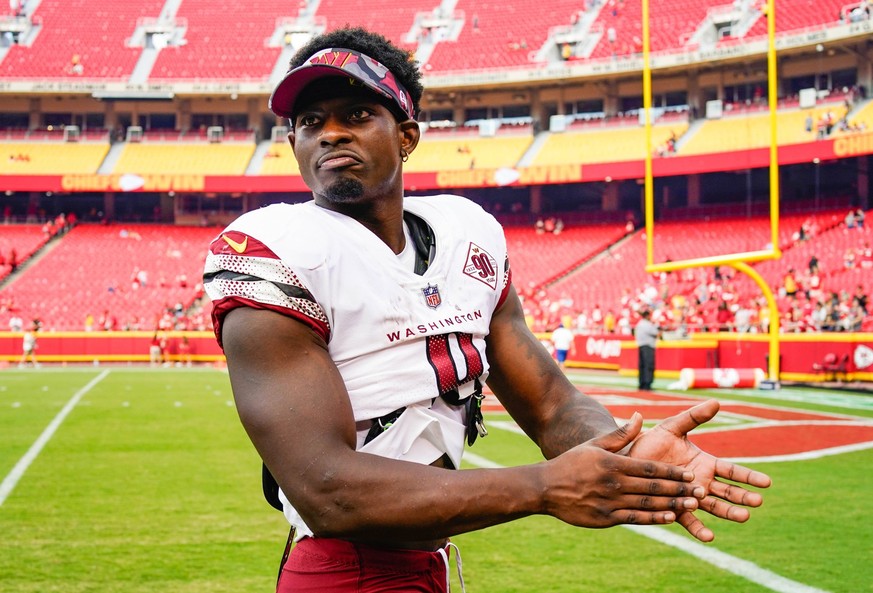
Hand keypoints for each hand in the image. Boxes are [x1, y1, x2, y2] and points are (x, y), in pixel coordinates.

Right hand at [543, 413, 703, 529]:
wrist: (545, 487)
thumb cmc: (571, 463)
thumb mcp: (594, 444)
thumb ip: (620, 434)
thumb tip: (640, 417)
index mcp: (613, 463)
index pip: (649, 468)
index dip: (672, 472)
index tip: (691, 474)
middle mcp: (614, 483)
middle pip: (653, 487)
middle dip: (679, 489)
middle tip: (701, 491)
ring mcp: (610, 502)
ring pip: (648, 504)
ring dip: (672, 504)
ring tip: (692, 504)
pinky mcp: (605, 518)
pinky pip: (635, 519)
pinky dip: (654, 518)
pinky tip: (670, 517)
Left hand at [628, 399, 771, 541]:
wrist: (627, 458)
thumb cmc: (650, 441)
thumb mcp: (672, 427)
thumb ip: (693, 417)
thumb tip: (716, 401)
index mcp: (704, 463)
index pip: (732, 471)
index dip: (749, 477)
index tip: (767, 482)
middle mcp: (700, 482)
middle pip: (727, 491)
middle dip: (743, 496)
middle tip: (758, 501)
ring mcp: (688, 497)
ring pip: (714, 507)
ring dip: (729, 513)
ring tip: (744, 517)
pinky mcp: (673, 508)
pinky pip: (688, 521)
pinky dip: (699, 529)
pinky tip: (709, 537)